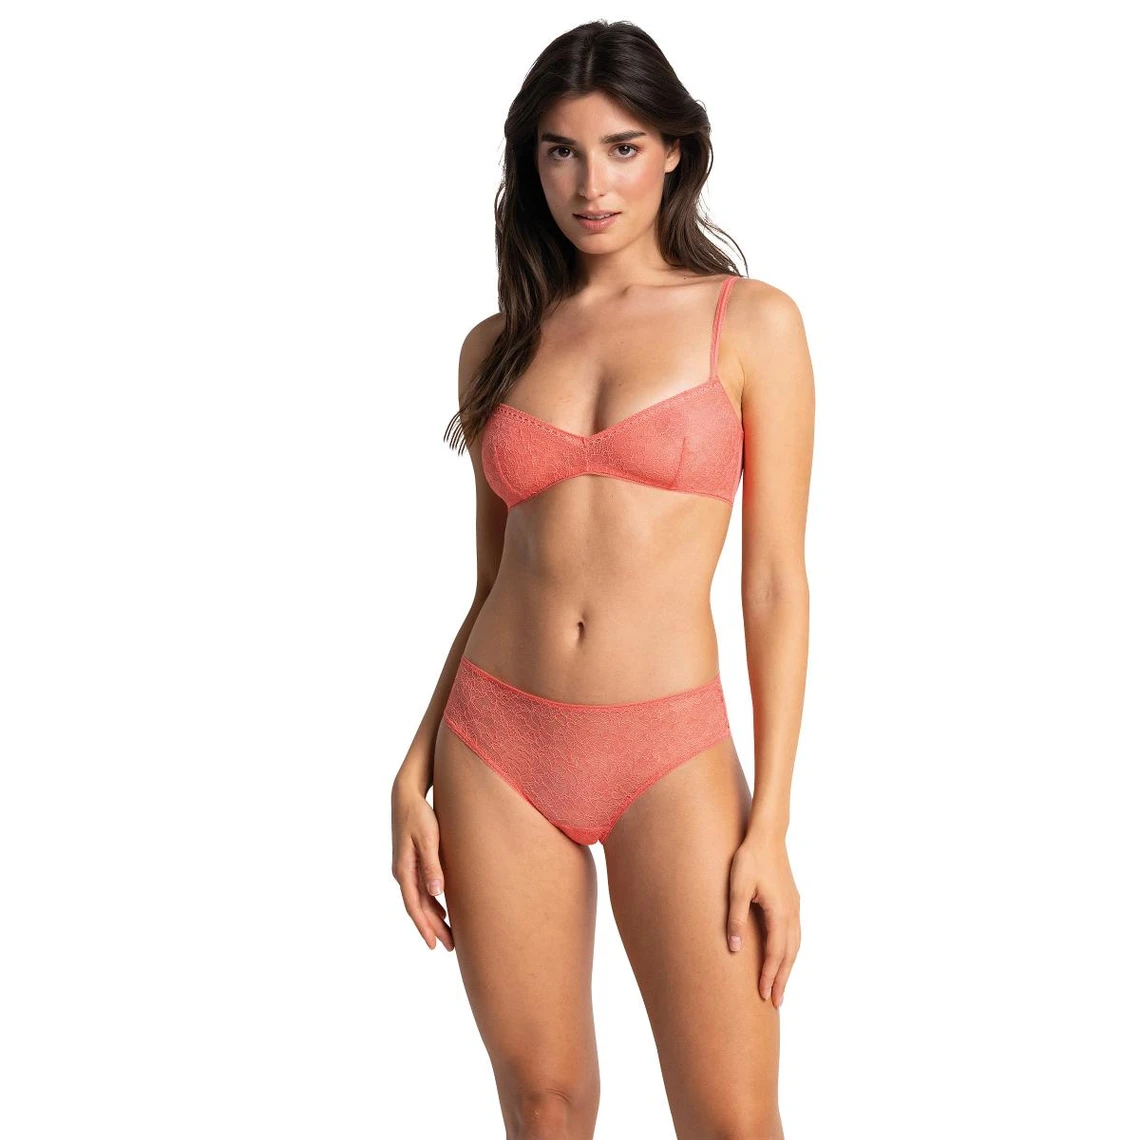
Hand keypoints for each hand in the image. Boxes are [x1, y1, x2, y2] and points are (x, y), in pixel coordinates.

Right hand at [391, 777, 453, 951]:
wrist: (405, 795)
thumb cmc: (419, 815)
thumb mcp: (428, 839)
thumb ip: (432, 865)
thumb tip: (436, 893)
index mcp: (404, 869)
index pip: (414, 906)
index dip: (424, 927)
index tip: (434, 944)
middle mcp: (402, 872)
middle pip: (417, 907)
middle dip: (432, 928)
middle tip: (448, 946)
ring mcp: (405, 868)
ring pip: (420, 900)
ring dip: (433, 917)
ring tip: (448, 934)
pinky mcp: (411, 861)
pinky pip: (420, 889)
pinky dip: (431, 903)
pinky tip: (442, 910)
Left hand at [726, 830, 799, 1007]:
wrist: (768, 836)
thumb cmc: (750, 859)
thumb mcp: (737, 888)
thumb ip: (736, 919)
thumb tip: (735, 948)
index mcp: (779, 913)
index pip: (775, 954)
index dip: (770, 976)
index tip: (764, 996)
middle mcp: (792, 914)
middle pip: (789, 955)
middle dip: (782, 979)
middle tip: (776, 1003)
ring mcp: (795, 907)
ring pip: (795, 945)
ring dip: (788, 966)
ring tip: (781, 985)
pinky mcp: (793, 900)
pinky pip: (796, 934)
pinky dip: (791, 950)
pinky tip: (785, 954)